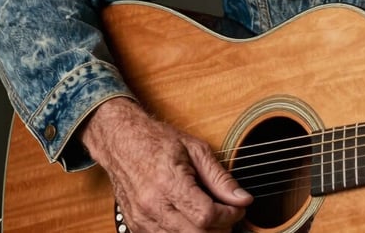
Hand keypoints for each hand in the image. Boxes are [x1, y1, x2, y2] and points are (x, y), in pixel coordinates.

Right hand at [80, 97, 251, 231]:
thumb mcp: (196, 150)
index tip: (239, 206)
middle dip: (220, 228)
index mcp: (168, 183)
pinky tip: (193, 221)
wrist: (122, 143)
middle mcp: (152, 206)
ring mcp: (141, 221)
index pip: (206, 215)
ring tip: (214, 217)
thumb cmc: (159, 141)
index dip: (229, 215)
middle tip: (230, 214)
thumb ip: (220, 177)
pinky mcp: (136, 228)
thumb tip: (243, 198)